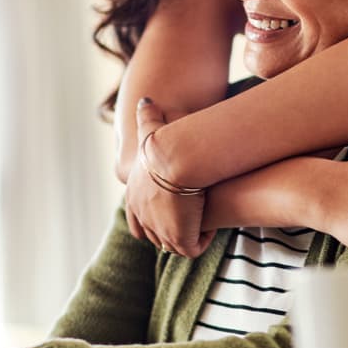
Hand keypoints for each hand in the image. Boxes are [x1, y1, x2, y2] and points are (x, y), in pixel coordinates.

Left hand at [124, 97, 215, 257]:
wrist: (175, 159)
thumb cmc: (165, 143)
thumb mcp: (152, 130)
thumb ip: (147, 117)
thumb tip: (146, 100)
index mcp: (134, 197)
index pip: (137, 220)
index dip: (153, 219)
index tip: (171, 212)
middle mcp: (142, 217)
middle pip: (154, 236)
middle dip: (171, 231)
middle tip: (190, 220)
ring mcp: (159, 230)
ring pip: (173, 244)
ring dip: (188, 235)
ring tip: (203, 223)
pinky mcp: (179, 238)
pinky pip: (192, 248)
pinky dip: (202, 239)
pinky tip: (212, 226)